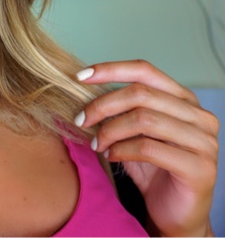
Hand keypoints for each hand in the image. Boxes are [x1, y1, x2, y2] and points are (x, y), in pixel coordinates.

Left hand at [74, 60, 218, 236]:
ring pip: (143, 119)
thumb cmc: (154, 170)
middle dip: (102, 105)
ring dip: (110, 131)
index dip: (110, 70)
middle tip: (81, 120)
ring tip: (97, 144)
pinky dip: (122, 150)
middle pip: (140, 94)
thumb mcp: (134, 133)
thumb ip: (120, 110)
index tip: (80, 76)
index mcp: (184, 100)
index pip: (145, 70)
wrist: (175, 214)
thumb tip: (83, 89)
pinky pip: (149, 148)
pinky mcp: (200, 168)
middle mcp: (198, 115)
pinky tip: (111, 156)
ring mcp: (203, 141)